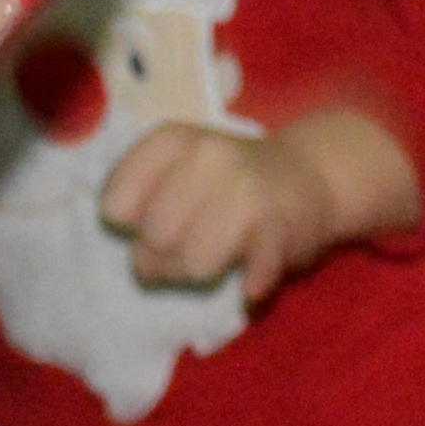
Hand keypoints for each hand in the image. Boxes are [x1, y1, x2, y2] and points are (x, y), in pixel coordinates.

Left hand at [101, 108, 418, 309]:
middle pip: (154, 240)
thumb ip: (137, 197)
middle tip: (183, 249)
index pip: (115, 204)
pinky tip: (249, 282)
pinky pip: (252, 274)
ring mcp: (246, 190)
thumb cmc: (226, 179)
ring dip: (199, 275)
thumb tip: (139, 259)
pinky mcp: (281, 225)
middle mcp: (207, 157)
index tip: (148, 218)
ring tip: (215, 259)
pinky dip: (250, 285)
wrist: (309, 174)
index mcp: (172, 140)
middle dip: (160, 260)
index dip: (128, 225)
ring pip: (195, 265)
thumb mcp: (176, 168)